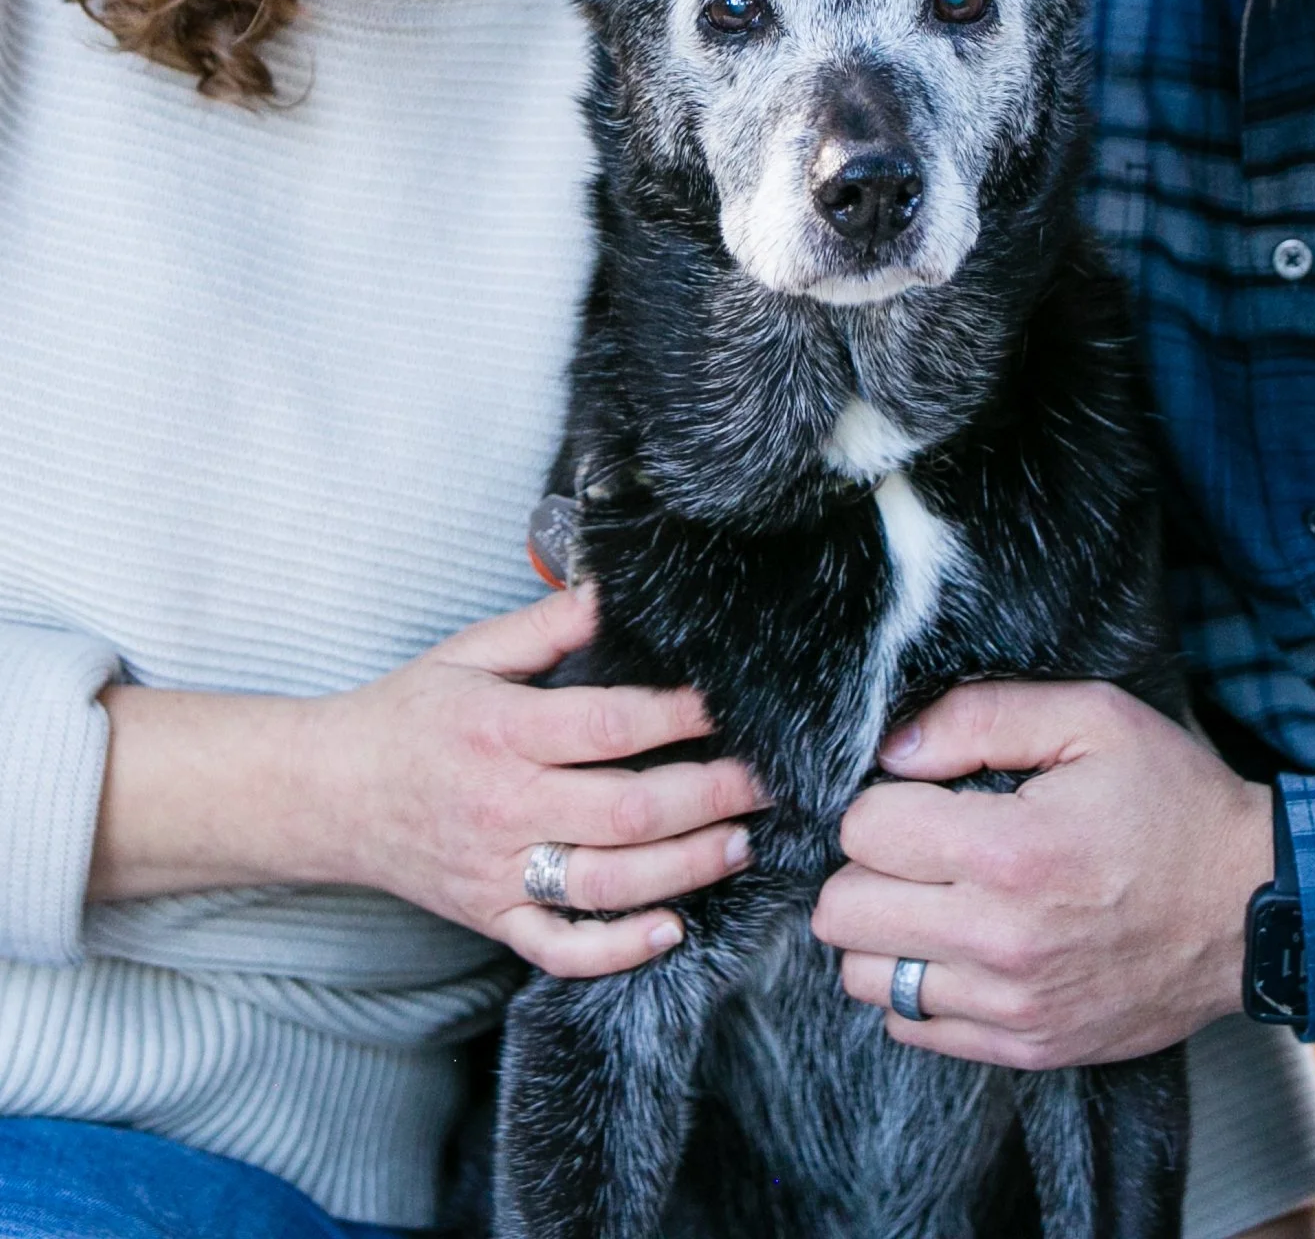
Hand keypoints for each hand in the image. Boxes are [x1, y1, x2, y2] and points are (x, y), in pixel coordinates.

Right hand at [94, 588, 762, 983]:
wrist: (328, 793)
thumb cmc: (408, 714)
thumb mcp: (471, 651)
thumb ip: (549, 623)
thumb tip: (614, 586)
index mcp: (504, 732)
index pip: (612, 727)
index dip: (680, 716)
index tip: (730, 704)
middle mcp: (506, 807)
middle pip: (628, 811)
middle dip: (710, 795)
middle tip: (767, 780)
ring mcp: (499, 871)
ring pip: (608, 883)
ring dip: (685, 868)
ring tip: (739, 843)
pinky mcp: (492, 916)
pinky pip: (560, 947)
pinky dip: (617, 948)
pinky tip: (670, 929)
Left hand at [814, 680, 1271, 1068]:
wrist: (1254, 908)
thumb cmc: (1173, 802)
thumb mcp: (1092, 719)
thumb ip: (981, 716)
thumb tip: (892, 749)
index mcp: (1011, 851)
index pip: (865, 830)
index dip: (882, 800)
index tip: (923, 795)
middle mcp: (1001, 940)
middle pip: (843, 913)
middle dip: (866, 867)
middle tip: (917, 846)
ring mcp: (1011, 1007)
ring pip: (865, 977)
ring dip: (884, 931)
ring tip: (933, 896)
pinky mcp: (1027, 1048)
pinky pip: (911, 1027)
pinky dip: (916, 985)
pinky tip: (959, 944)